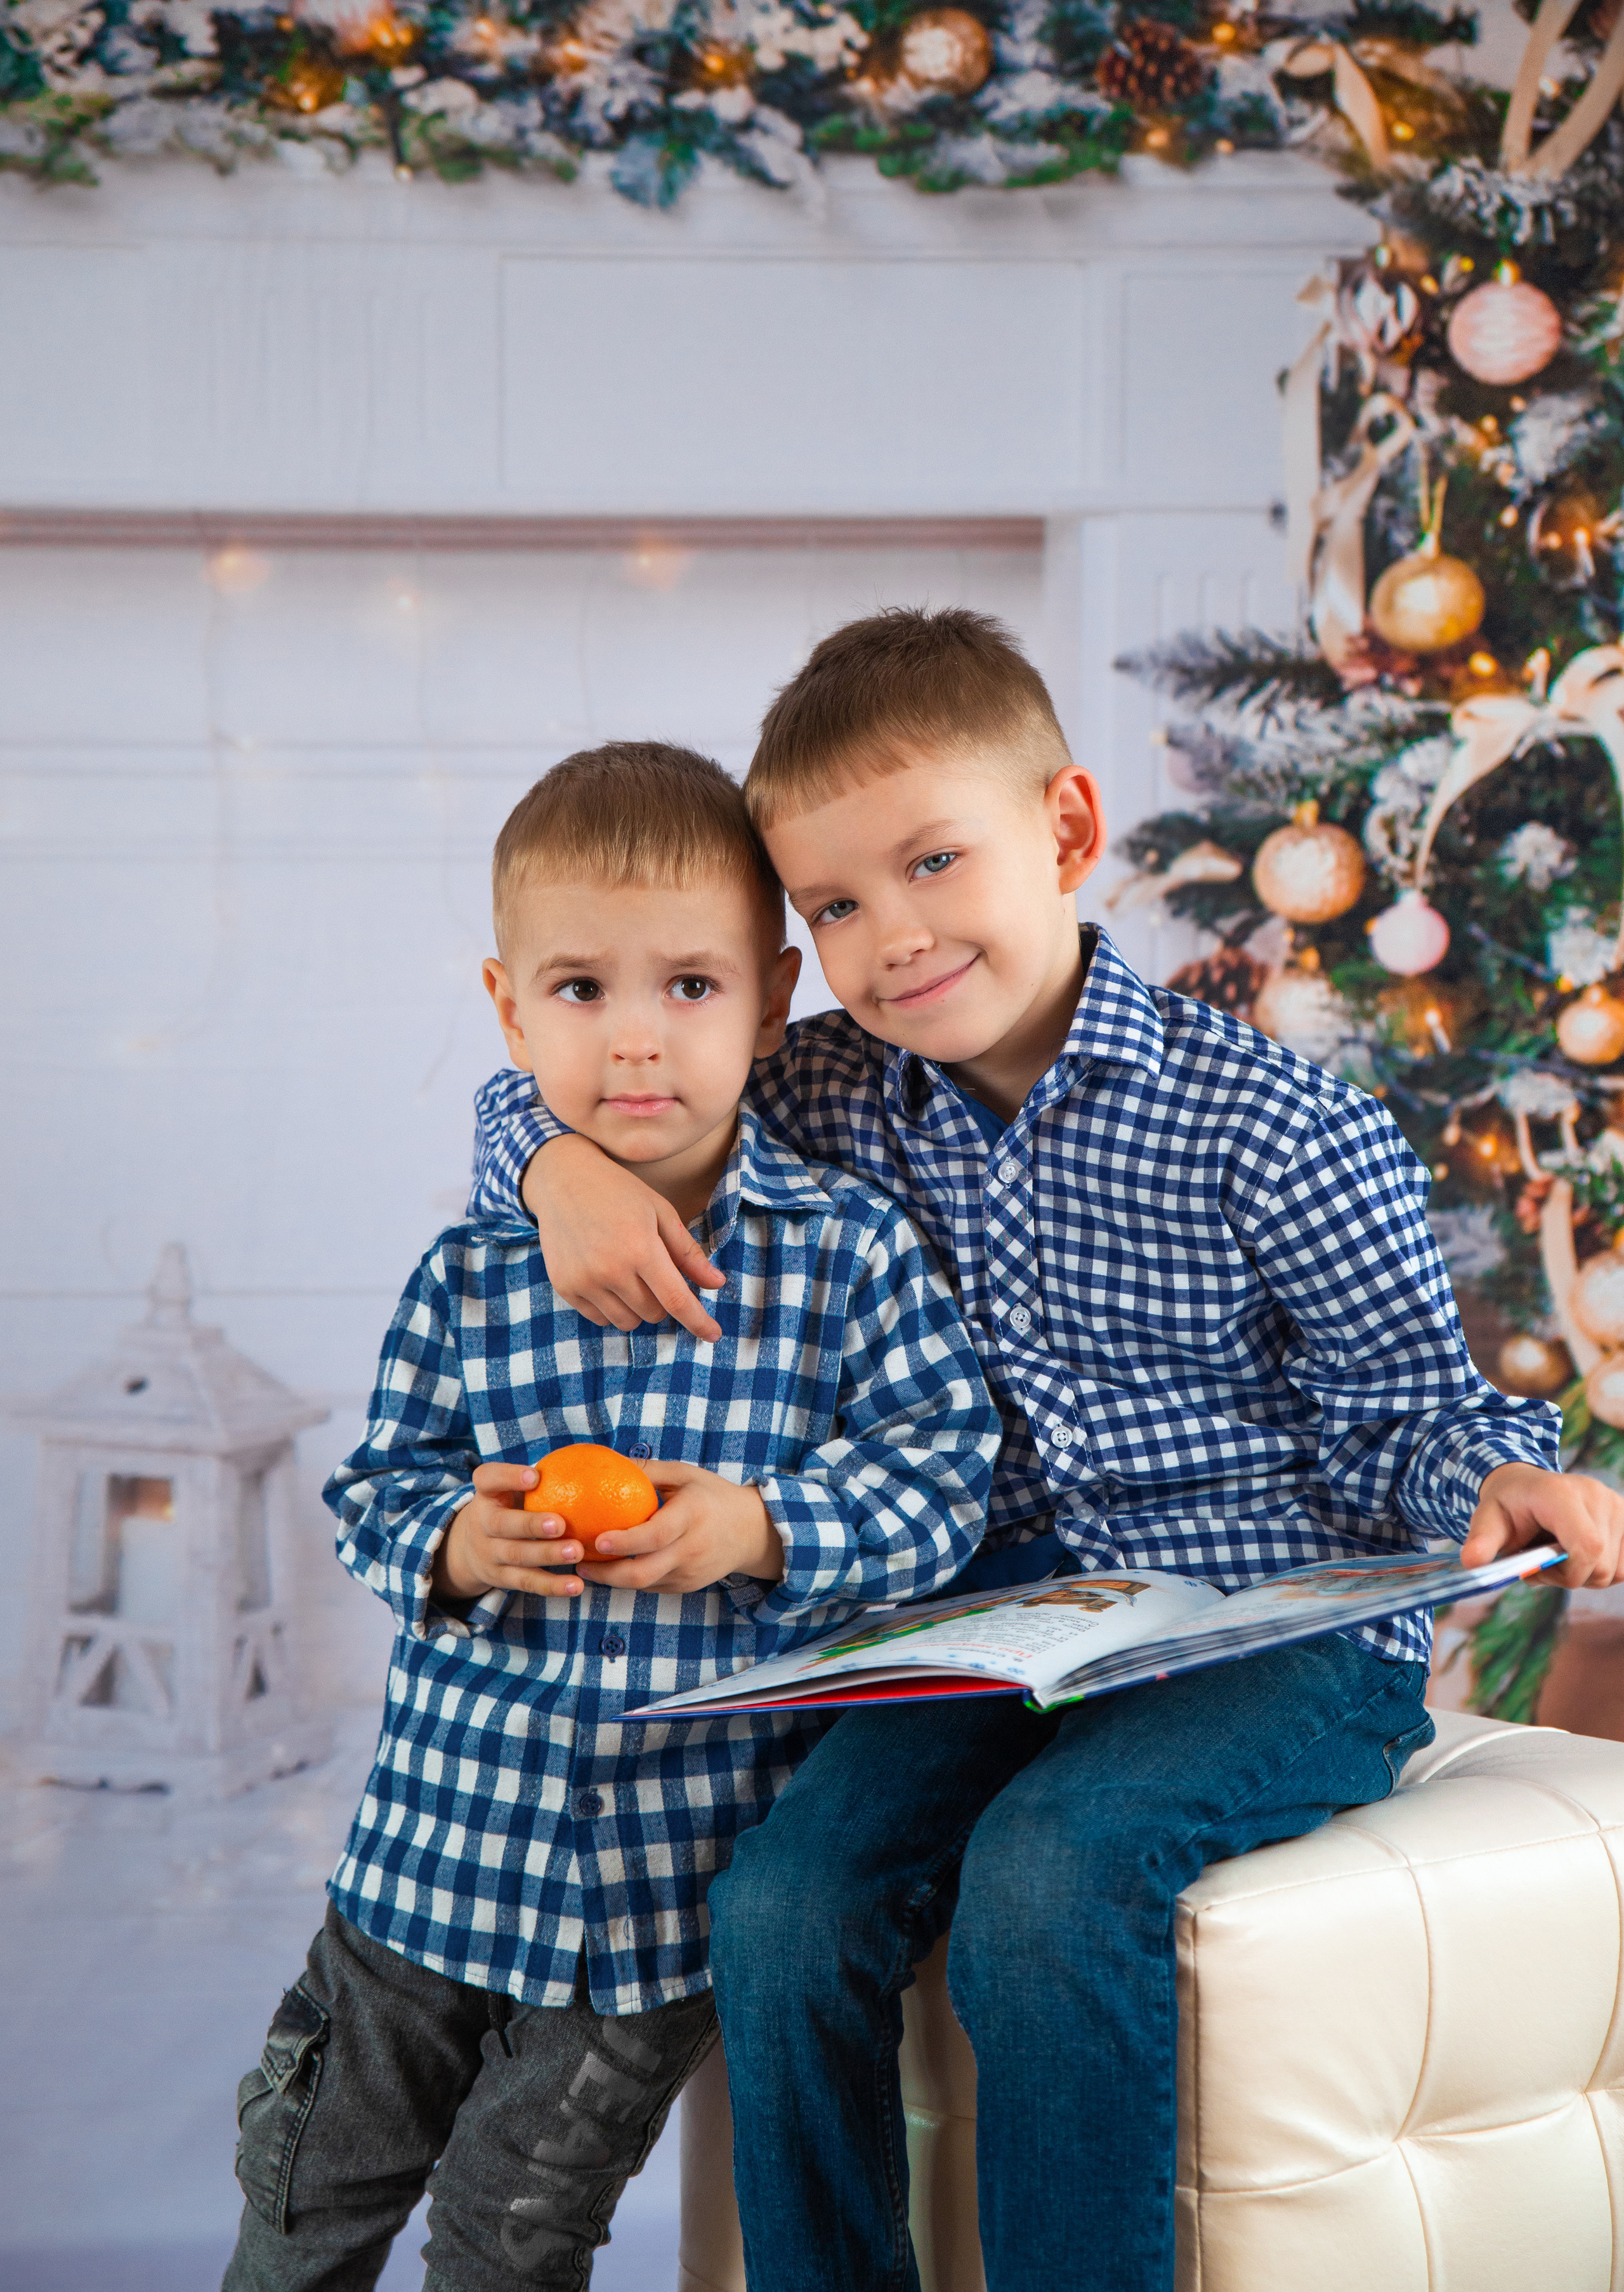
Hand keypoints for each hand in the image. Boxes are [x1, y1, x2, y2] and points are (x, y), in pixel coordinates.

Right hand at [431, 1461, 587, 1601]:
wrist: (471, 1550)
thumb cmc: (509, 1507)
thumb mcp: (513, 1490)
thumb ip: (541, 1478)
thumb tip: (596, 1460)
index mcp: (486, 1494)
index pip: (487, 1478)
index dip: (508, 1476)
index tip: (535, 1476)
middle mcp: (482, 1523)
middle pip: (502, 1524)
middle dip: (531, 1525)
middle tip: (561, 1524)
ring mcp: (490, 1553)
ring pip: (518, 1556)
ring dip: (548, 1555)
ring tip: (577, 1552)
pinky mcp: (500, 1578)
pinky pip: (527, 1582)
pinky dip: (552, 1586)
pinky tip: (576, 1585)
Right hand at [523, 1135, 725, 1342]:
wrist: (562, 1179)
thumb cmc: (619, 1192)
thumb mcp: (661, 1212)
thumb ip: (688, 1253)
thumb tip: (717, 1284)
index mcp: (641, 1248)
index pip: (677, 1300)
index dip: (698, 1322)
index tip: (714, 1335)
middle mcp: (611, 1269)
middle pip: (654, 1313)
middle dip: (663, 1300)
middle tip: (653, 1272)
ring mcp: (584, 1281)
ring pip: (627, 1322)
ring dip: (638, 1308)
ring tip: (629, 1274)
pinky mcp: (565, 1287)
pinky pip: (599, 1319)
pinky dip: (612, 1308)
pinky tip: (607, 1278)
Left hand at [578, 1458, 785, 1595]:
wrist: (752, 1532)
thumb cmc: (712, 1496)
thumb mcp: (685, 1474)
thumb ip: (648, 1470)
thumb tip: (607, 1460)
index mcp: (691, 1517)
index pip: (655, 1535)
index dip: (625, 1542)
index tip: (598, 1540)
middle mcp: (691, 1549)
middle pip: (643, 1573)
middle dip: (606, 1573)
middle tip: (578, 1560)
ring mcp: (689, 1573)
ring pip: (643, 1585)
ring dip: (612, 1579)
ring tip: (586, 1564)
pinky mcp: (686, 1586)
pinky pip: (651, 1586)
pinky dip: (630, 1579)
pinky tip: (612, 1567)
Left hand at [1461, 1462, 1623, 1589]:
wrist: (1525, 1486)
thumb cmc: (1507, 1506)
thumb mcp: (1487, 1521)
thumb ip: (1481, 1541)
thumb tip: (1472, 1563)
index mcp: (1560, 1493)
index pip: (1587, 1547)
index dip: (1569, 1573)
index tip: (1540, 1571)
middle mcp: (1596, 1495)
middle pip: (1602, 1566)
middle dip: (1570, 1577)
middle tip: (1543, 1563)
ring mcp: (1616, 1505)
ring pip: (1617, 1571)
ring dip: (1586, 1575)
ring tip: (1560, 1556)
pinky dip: (1603, 1569)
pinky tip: (1579, 1554)